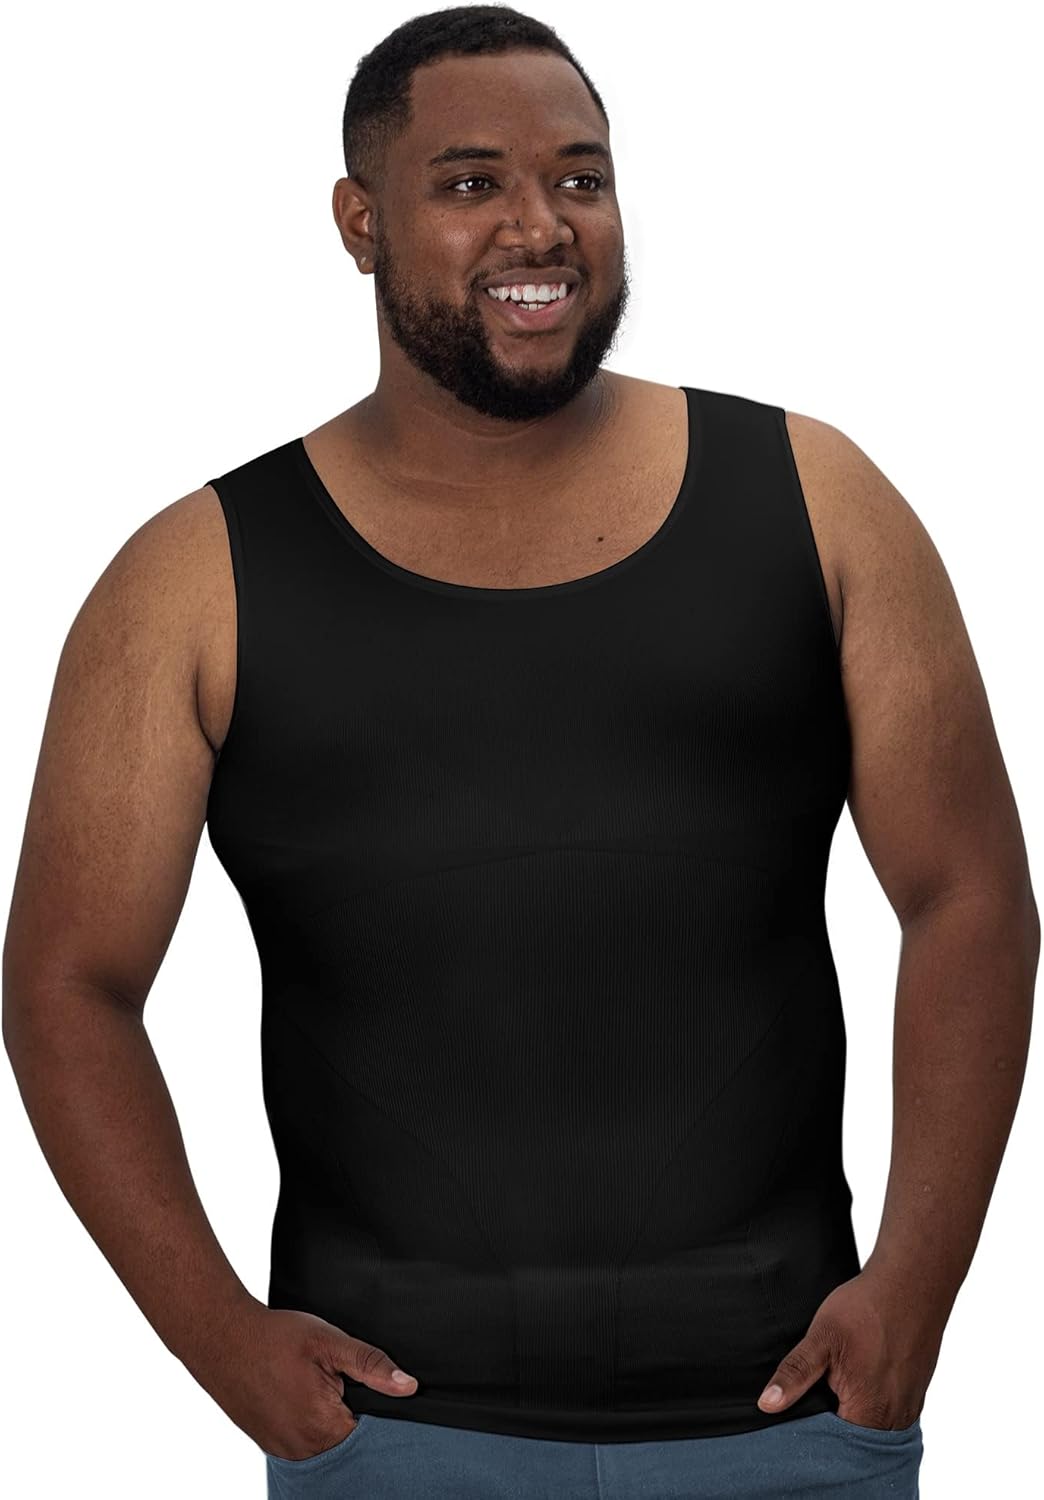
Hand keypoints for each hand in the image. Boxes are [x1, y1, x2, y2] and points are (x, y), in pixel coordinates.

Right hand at [179, 1295, 418, 1460]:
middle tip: (341, 1382)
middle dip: (353, 1416)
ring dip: (329, 1422)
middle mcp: (302, 1449)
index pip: (370, 1439)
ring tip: (319, 1386)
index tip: (372, 1391)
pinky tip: (302, 1396)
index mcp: (323, 1427)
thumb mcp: (329, 1342)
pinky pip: (301, 1444)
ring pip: (324, 1445)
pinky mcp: (268, 1443)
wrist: (221, 1338)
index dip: (380, 1416)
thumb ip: (370, 1365)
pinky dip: (308, 1425)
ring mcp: (282, 1450)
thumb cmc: (274, 1338)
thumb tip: (408, 1386)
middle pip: (347, 1443)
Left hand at [755, 1265, 944, 1428]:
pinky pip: (887, 1415)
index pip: (833, 1451)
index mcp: (869, 1414)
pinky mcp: (914, 1394)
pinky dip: (869, 1408)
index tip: (790, 1425)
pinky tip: (854, 1385)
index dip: (810, 1440)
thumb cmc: (867, 1308)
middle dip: (829, 1431)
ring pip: (872, 1430)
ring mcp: (909, 1409)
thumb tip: (767, 1404)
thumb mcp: (822, 1337)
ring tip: (831, 1393)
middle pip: (853, 1445)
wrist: (911, 1282)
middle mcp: (894, 1421)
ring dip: (850, 1418)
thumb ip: (796, 1373)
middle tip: (808, 1405)